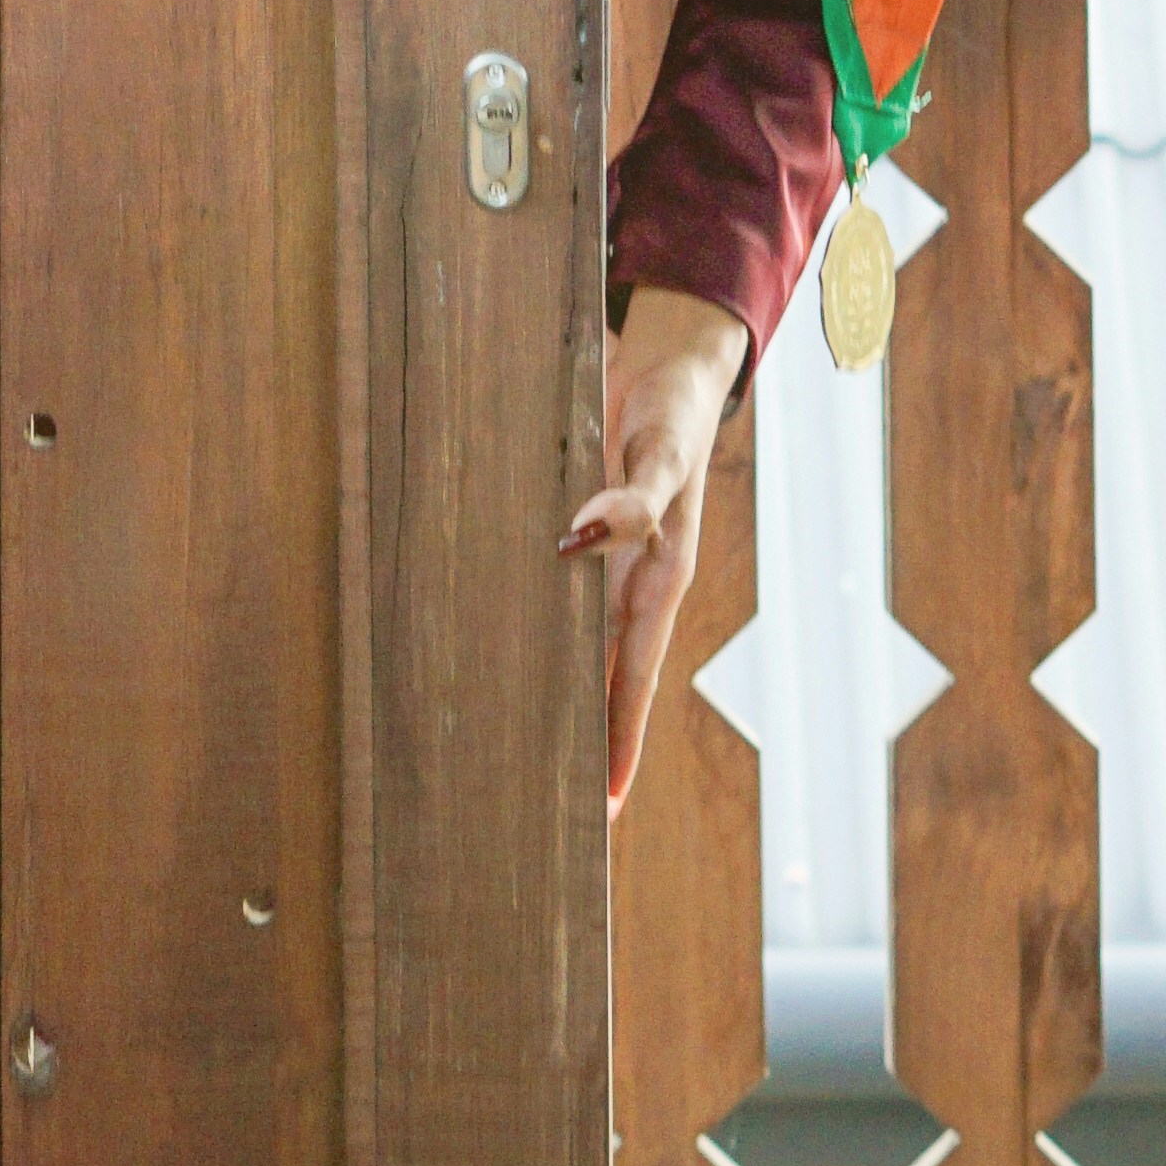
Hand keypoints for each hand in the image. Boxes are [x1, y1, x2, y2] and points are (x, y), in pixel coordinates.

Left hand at [561, 282, 746, 812]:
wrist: (667, 354)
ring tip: (508, 742)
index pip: (634, 677)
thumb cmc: (677, 408)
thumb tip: (580, 538)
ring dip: (549, 683)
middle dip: (582, 735)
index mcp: (661, 578)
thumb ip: (633, 499)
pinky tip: (488, 637)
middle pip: (602, 675)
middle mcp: (631, 579)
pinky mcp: (576, 524)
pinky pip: (549, 584)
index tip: (606, 810)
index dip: (619, 741)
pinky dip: (528, 617)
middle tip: (545, 802)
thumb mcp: (664, 454)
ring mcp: (604, 558)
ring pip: (572, 638)